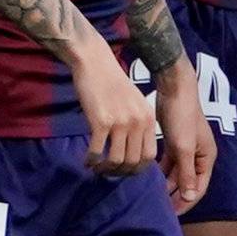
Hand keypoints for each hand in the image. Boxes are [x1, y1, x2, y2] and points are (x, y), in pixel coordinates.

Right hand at [72, 34, 158, 177]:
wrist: (96, 63)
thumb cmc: (113, 83)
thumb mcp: (135, 103)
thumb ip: (138, 124)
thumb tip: (133, 152)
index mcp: (148, 119)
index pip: (150, 156)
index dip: (137, 169)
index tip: (125, 170)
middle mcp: (138, 122)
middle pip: (133, 162)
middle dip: (119, 172)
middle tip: (107, 171)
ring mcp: (120, 123)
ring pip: (116, 161)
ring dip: (104, 169)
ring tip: (96, 167)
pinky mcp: (101, 122)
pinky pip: (97, 152)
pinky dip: (90, 160)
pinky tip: (86, 160)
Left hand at [151, 61, 215, 212]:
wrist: (174, 89)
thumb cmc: (182, 117)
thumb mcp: (183, 148)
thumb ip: (186, 173)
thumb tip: (188, 197)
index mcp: (206, 158)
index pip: (197, 188)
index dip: (186, 202)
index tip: (171, 214)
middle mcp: (199, 156)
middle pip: (187, 182)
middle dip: (175, 195)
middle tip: (158, 209)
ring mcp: (186, 149)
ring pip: (177, 173)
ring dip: (166, 184)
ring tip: (151, 197)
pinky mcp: (175, 142)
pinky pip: (169, 163)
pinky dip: (161, 171)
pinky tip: (149, 179)